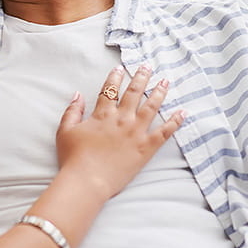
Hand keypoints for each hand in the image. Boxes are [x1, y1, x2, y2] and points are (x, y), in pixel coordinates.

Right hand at [55, 66, 182, 200]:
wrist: (87, 180)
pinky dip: (175, 122)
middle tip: (147, 66)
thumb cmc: (74, 158)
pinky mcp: (146, 148)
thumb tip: (77, 95)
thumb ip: (72, 111)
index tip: (120, 68)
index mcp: (103, 115)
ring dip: (159, 92)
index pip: (110, 90)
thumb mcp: (65, 131)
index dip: (115, 77)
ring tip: (165, 82)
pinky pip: (164, 132)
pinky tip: (183, 112)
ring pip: (151, 107)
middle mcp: (122, 119)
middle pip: (134, 92)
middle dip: (141, 77)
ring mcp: (136, 132)